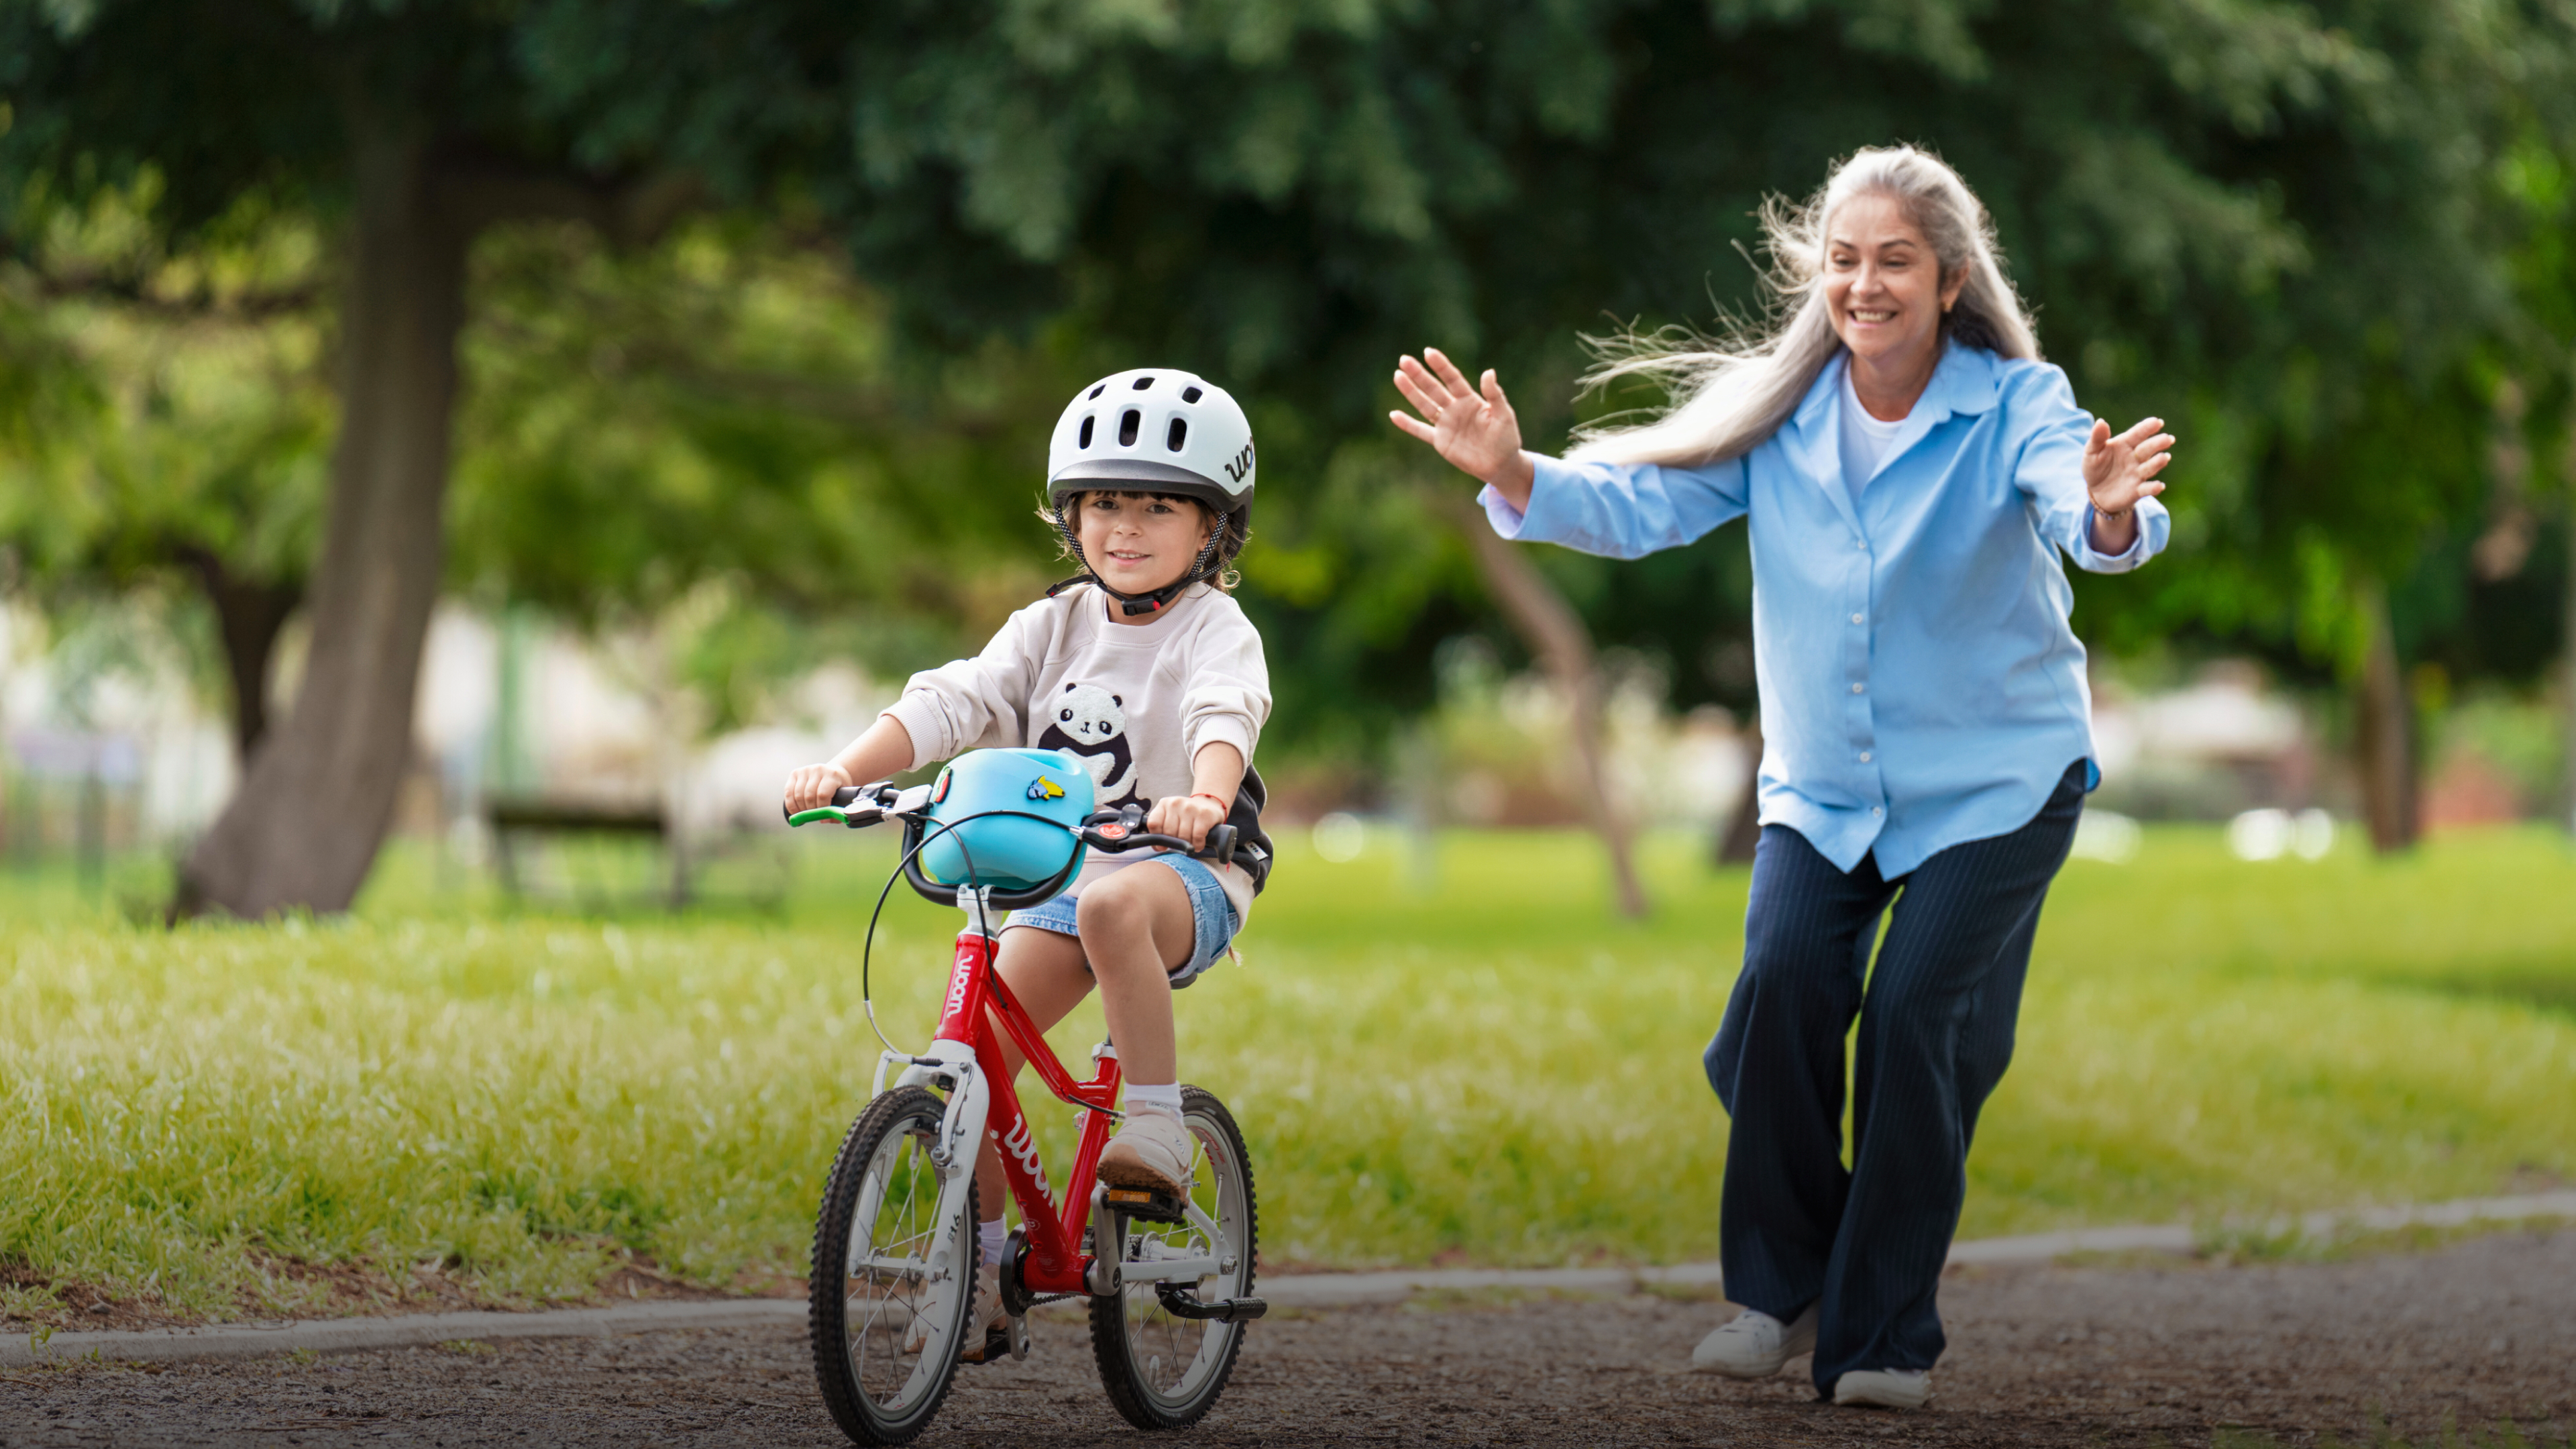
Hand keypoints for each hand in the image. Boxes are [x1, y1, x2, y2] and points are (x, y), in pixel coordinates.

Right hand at [782, 762, 852, 812]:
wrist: (832, 772)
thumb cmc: (838, 788)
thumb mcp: (843, 796)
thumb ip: (837, 809)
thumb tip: (825, 819)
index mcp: (832, 775)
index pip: (823, 794)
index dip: (821, 809)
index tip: (823, 818)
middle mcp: (817, 770)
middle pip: (809, 796)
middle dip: (811, 810)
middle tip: (814, 816)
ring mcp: (805, 770)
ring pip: (798, 795)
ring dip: (801, 809)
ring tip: (806, 814)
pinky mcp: (795, 773)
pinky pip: (788, 792)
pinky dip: (791, 805)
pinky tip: (796, 811)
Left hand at [1146, 793, 1226, 851]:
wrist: (1210, 805)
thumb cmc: (1187, 816)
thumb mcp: (1171, 816)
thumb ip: (1161, 828)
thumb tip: (1159, 847)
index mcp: (1164, 804)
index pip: (1153, 824)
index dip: (1157, 838)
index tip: (1162, 845)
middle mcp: (1175, 803)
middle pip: (1169, 833)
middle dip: (1175, 842)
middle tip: (1181, 842)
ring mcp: (1190, 808)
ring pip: (1183, 837)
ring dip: (1187, 845)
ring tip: (1191, 842)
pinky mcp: (1204, 814)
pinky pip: (1197, 837)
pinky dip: (1198, 845)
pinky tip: (1199, 843)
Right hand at [1389, 347, 1535, 507]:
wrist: (1501, 464)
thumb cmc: (1506, 438)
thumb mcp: (1504, 415)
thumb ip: (1495, 395)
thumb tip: (1488, 372)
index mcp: (1470, 400)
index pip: (1452, 379)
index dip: (1441, 366)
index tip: (1428, 352)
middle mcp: (1455, 408)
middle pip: (1434, 388)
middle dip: (1419, 374)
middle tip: (1404, 360)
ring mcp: (1446, 424)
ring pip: (1425, 405)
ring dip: (1411, 392)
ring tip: (1398, 376)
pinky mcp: (1441, 441)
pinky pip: (1421, 431)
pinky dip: (1407, 424)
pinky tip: (1394, 415)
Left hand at [2084, 416, 2174, 516]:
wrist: (2095, 491)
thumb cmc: (2096, 466)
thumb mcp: (2092, 451)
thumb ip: (2097, 438)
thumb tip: (2100, 422)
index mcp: (2126, 444)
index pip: (2137, 434)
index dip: (2147, 428)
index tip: (2157, 422)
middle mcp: (2136, 457)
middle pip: (2147, 449)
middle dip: (2158, 443)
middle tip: (2168, 439)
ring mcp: (2138, 473)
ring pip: (2150, 467)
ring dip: (2158, 462)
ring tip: (2165, 457)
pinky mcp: (2137, 490)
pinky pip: (2147, 489)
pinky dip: (2153, 488)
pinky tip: (2159, 486)